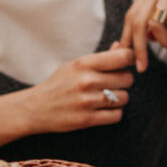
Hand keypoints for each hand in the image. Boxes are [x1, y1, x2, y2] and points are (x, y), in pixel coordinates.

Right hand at [19, 45, 134, 132]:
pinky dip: (114, 113)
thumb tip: (121, 46)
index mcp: (83, 63)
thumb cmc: (58, 84)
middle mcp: (86, 80)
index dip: (131, 59)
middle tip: (115, 83)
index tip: (129, 63)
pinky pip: (116, 115)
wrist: (34, 108)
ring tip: (108, 97)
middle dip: (125, 81)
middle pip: (127, 78)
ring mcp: (86, 101)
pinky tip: (104, 109)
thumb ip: (100, 58)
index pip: (122, 57)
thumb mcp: (75, 65)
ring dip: (120, 98)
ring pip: (124, 97)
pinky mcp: (86, 119)